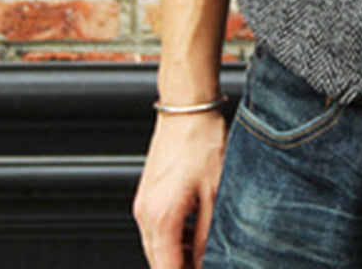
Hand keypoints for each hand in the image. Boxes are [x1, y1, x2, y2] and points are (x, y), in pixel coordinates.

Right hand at [133, 110, 227, 268]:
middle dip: (182, 268)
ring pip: (157, 247)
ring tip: (208, 249)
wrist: (187, 109)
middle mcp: (145, 215)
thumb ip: (211, 233)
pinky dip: (175, 237)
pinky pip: (157, 229)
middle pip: (159, 262)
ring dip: (180, 254)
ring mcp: (144, 205)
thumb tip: (209, 260)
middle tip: (210, 262)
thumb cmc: (202, 143)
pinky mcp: (148, 195)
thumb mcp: (217, 193)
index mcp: (161, 218)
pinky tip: (198, 229)